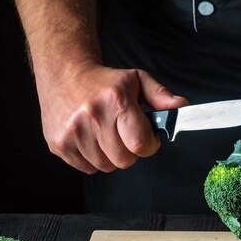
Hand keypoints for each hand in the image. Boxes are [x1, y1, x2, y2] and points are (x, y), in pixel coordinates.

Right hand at [36, 63, 187, 173]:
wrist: (64, 73)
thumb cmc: (104, 81)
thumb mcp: (136, 80)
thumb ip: (161, 96)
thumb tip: (181, 106)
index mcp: (116, 101)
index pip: (140, 144)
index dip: (149, 145)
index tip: (147, 137)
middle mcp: (92, 117)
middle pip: (124, 160)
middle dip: (130, 151)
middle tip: (124, 134)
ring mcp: (72, 132)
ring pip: (106, 167)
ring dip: (110, 155)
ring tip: (105, 133)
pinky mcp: (58, 143)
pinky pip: (87, 168)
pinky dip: (92, 158)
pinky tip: (90, 138)